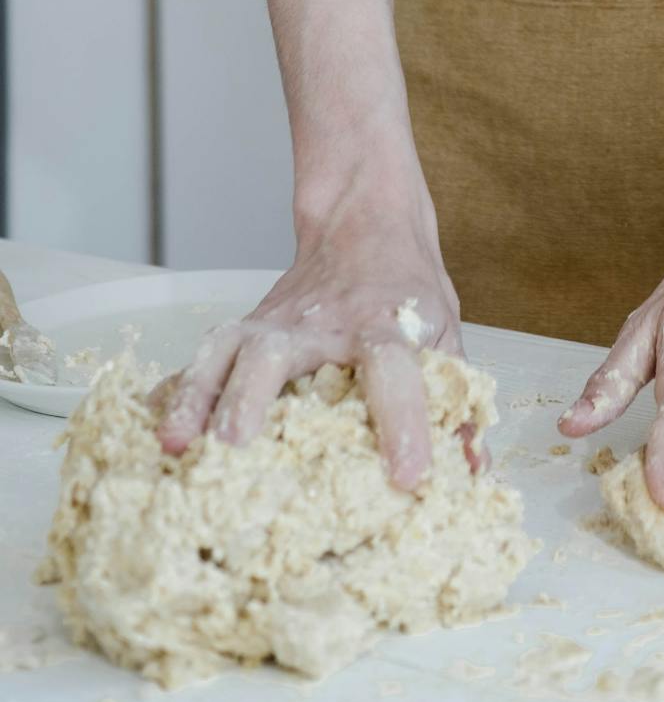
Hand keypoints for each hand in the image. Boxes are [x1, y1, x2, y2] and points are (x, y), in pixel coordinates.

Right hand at [156, 195, 471, 491]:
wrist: (367, 223)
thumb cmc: (408, 291)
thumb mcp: (447, 333)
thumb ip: (462, 402)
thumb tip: (475, 473)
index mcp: (384, 328)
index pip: (397, 373)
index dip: (407, 423)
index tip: (408, 477)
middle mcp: (321, 324)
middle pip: (277, 351)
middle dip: (251, 398)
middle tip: (233, 447)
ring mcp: (275, 321)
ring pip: (226, 349)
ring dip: (197, 395)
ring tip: (175, 445)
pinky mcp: (248, 326)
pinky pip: (203, 357)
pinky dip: (175, 389)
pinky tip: (151, 426)